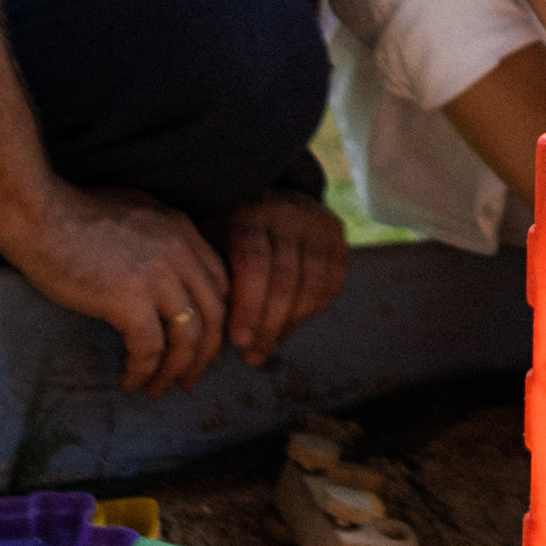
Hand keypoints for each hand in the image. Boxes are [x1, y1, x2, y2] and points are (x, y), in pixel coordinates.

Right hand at [0, 184, 234, 393]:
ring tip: (159, 389)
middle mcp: (179, 250)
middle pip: (214, 313)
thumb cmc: (71, 215)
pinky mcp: (130, 298)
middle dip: (206, 353)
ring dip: (177, 371)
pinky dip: (143, 371)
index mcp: (182, 230)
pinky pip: (150, 349)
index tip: (203, 345)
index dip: (217, 320)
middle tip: (190, 378)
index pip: (219, 283)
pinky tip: (130, 382)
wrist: (37, 214)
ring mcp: (158, 274)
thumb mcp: (133, 216)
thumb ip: (158, 241)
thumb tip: (163, 276)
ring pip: (189, 337)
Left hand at [208, 189, 349, 363]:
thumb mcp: (209, 242)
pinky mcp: (336, 233)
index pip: (254, 262)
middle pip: (285, 277)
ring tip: (269, 345)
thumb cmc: (226, 228)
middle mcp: (286, 212)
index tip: (238, 341)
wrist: (264, 190)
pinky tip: (289, 325)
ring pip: (313, 282)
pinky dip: (312, 309)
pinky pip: (332, 281)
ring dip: (291, 322)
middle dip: (269, 323)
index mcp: (247, 212)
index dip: (248, 305)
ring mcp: (316, 221)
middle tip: (253, 354)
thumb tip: (210, 345)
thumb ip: (211, 283)